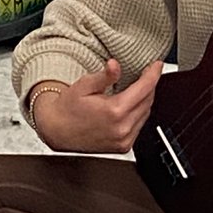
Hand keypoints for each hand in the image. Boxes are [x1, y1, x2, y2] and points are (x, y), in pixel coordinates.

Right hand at [30, 59, 163, 152]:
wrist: (56, 131)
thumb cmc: (67, 109)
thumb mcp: (84, 86)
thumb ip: (104, 76)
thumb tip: (115, 65)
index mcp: (114, 111)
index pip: (144, 88)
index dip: (153, 74)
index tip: (156, 65)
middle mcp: (122, 128)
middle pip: (148, 100)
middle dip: (149, 85)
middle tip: (146, 73)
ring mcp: (123, 140)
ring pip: (146, 114)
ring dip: (145, 99)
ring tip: (138, 88)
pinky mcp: (123, 147)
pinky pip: (139, 126)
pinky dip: (139, 113)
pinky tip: (131, 105)